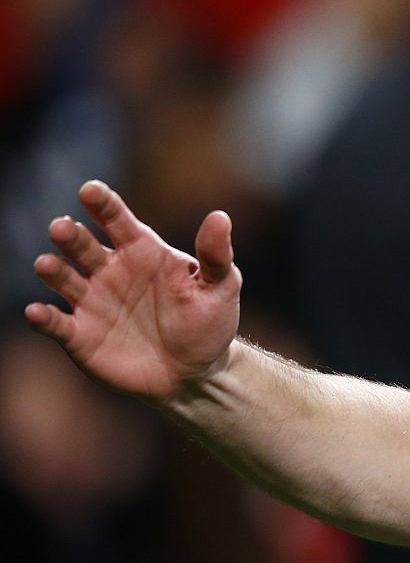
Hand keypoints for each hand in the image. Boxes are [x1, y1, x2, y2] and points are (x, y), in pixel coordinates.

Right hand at [24, 180, 240, 402]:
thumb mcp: (220, 288)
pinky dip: (43, 318)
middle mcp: (110, 270)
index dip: (103, 204)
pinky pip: (56, 323)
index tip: (90, 189)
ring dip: (52, 270)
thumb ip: (216, 255)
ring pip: (63, 278)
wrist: (195, 372)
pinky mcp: (80, 335)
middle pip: (82, 245)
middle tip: (62, 228)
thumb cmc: (209, 323)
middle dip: (70, 235)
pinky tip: (37, 313)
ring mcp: (91, 301)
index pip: (117, 220)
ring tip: (47, 265)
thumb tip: (220, 217)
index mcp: (142, 251)